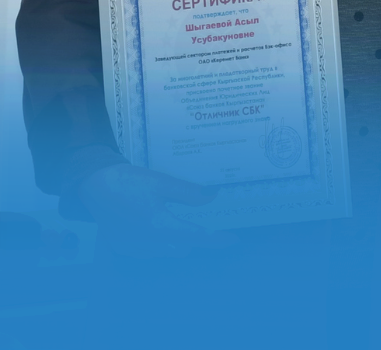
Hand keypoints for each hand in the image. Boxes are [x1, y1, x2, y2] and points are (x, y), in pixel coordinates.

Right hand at [78, 163, 215, 253]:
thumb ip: (189, 194)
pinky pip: (149, 251)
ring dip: (176, 240)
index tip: (232, 239)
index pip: (195, 237)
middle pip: (182, 246)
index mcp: (160, 226)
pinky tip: (155, 223)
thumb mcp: (162, 182)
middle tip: (203, 221)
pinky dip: (158, 241)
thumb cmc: (130, 182)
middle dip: (194, 237)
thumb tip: (213, 197)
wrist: (95, 187)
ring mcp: (134, 249)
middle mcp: (148, 244)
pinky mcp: (123, 248)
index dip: (215, 240)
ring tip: (178, 219)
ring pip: (166, 251)